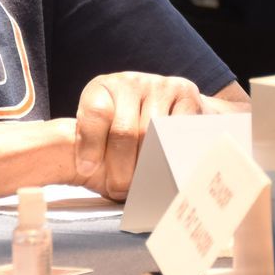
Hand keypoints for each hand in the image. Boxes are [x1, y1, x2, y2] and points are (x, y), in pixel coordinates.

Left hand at [71, 71, 203, 199]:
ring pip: (152, 134)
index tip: (87, 170)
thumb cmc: (127, 126)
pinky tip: (166, 169)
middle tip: (120, 191)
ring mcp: (159, 86)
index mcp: (102, 89)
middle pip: (124, 131)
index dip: (90, 145)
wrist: (169, 107)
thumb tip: (87, 171)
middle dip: (120, 168)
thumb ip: (90, 145)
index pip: (96, 114)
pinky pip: (178, 130)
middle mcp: (129, 82)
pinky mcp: (186, 94)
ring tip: (142, 186)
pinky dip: (171, 155)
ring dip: (146, 167)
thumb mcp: (101, 130)